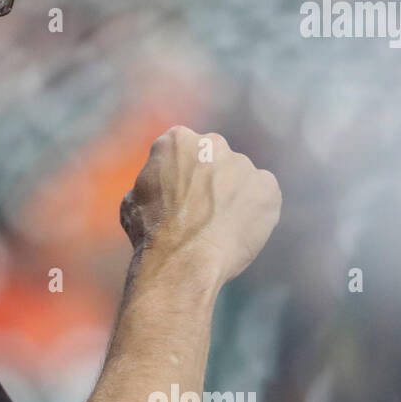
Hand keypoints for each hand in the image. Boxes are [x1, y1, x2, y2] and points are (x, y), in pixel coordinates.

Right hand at [120, 126, 280, 284]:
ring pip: (239, 177)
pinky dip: (255, 210)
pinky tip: (237, 230)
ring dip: (233, 195)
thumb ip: (153, 181)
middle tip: (201, 210)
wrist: (182, 260)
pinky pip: (263, 195)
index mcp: (177, 140)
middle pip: (214, 158)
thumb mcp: (133, 199)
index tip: (179, 194)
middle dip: (209, 178)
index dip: (180, 174)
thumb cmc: (151, 233)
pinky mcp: (267, 187)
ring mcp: (243, 164)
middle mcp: (212, 144)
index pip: (182, 149)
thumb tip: (158, 187)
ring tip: (219, 227)